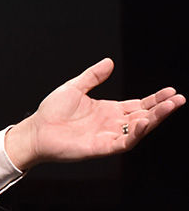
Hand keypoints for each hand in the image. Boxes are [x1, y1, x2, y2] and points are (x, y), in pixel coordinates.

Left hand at [5, 58, 183, 169]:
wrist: (35, 130)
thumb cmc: (51, 112)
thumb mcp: (74, 88)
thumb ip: (93, 76)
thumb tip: (109, 62)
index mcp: (108, 110)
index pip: (139, 105)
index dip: (155, 99)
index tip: (171, 91)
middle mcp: (112, 124)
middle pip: (144, 116)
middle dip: (162, 108)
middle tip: (179, 99)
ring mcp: (108, 136)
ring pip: (138, 129)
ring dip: (155, 119)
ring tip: (169, 107)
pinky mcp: (101, 148)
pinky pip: (123, 142)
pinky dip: (135, 133)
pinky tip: (143, 122)